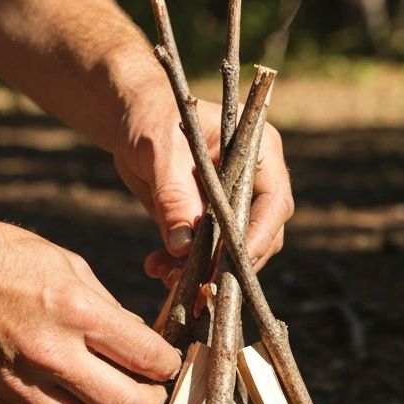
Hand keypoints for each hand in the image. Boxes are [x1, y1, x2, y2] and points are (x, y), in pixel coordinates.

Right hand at [0, 216, 181, 403]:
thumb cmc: (6, 258)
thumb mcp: (70, 267)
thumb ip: (111, 311)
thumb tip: (144, 344)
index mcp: (77, 311)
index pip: (148, 359)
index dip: (169, 366)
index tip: (167, 364)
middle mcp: (51, 353)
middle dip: (150, 403)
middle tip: (151, 393)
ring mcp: (21, 383)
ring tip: (111, 401)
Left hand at [112, 92, 293, 283]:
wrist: (130, 118)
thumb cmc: (151, 119)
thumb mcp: (160, 154)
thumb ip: (173, 197)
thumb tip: (183, 247)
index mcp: (258, 152)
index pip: (274, 203)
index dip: (260, 236)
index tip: (234, 263)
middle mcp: (255, 182)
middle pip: (261, 236)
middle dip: (230, 265)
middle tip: (198, 285)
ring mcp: (234, 205)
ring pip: (233, 253)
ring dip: (203, 272)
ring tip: (166, 276)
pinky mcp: (211, 223)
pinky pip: (207, 255)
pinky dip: (184, 267)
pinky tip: (157, 268)